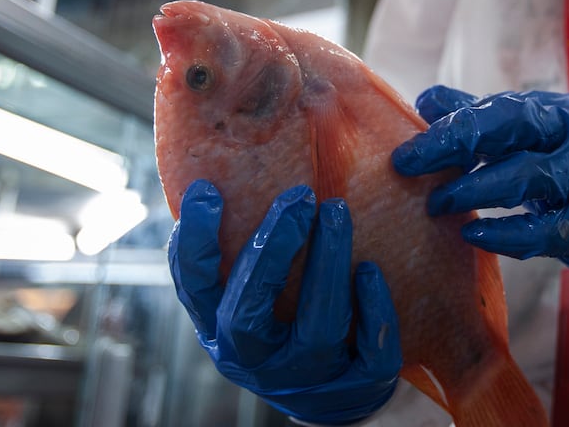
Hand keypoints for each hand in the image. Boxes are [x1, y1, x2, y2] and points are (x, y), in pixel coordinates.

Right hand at [168, 180, 401, 424]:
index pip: (194, 288)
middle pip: (248, 313)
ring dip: (327, 267)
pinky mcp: (355, 389)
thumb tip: (225, 171)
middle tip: (298, 196)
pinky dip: (373, 311)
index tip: (207, 191)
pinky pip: (370, 355)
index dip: (195, 242)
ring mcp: (305, 380)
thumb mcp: (251, 297)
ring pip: (316, 330)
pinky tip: (372, 271)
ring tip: (337, 212)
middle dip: (271, 251)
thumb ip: (240, 250)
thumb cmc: (285, 326)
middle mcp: (255, 360)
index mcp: (221, 329)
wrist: (333, 397)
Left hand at [394, 86, 568, 288]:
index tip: (408, 147)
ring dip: (474, 190)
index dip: (452, 126)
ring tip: (436, 204)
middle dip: (454, 147)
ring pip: (526, 179)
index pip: (499, 110)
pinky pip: (540, 230)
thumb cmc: (568, 169)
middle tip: (409, 169)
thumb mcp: (529, 137)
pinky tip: (472, 235)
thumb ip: (479, 117)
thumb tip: (425, 101)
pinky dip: (503, 233)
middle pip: (511, 133)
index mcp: (555, 112)